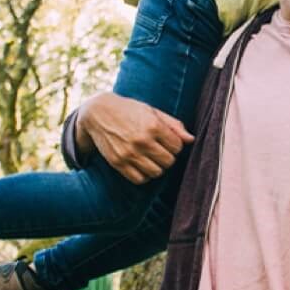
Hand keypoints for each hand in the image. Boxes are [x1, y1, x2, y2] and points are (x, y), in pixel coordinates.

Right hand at [75, 92, 193, 183]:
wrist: (99, 113)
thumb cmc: (130, 110)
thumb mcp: (153, 112)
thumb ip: (174, 125)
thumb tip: (191, 140)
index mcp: (153, 126)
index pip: (177, 146)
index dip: (175, 145)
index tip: (168, 140)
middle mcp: (141, 140)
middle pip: (168, 161)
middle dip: (168, 157)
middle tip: (160, 150)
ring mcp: (129, 153)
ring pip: (156, 172)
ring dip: (157, 167)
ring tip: (152, 158)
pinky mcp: (118, 162)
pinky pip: (139, 179)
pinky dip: (144, 175)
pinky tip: (142, 165)